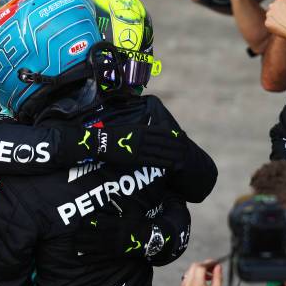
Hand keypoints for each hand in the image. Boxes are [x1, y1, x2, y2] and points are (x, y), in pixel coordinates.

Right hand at [65, 122, 188, 169]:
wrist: (99, 143)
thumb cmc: (111, 135)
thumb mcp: (128, 127)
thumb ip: (140, 125)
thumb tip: (147, 120)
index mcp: (142, 129)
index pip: (162, 131)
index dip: (173, 134)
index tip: (181, 136)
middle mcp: (143, 137)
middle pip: (165, 141)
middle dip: (176, 145)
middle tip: (186, 148)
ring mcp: (140, 148)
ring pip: (161, 151)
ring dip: (173, 154)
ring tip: (183, 157)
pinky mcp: (136, 158)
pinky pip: (154, 161)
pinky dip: (165, 163)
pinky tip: (171, 165)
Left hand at [74, 201, 154, 260]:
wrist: (149, 240)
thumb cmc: (139, 223)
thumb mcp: (133, 209)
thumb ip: (121, 201)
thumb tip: (111, 193)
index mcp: (115, 224)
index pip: (95, 222)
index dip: (85, 221)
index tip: (83, 220)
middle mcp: (110, 236)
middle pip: (88, 236)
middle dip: (79, 234)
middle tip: (76, 231)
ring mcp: (110, 247)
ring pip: (88, 247)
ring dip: (79, 245)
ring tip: (76, 242)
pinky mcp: (111, 256)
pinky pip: (95, 258)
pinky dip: (85, 257)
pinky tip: (80, 255)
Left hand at [178, 261, 222, 285]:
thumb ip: (218, 278)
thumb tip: (218, 268)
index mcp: (196, 284)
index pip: (201, 265)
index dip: (209, 262)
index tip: (215, 263)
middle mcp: (187, 285)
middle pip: (193, 267)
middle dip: (204, 265)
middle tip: (212, 269)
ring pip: (188, 273)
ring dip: (198, 272)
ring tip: (208, 278)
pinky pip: (185, 281)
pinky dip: (193, 279)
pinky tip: (200, 285)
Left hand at [265, 0, 285, 43]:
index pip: (278, 1)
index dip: (284, 8)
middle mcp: (272, 5)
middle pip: (272, 7)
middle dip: (277, 12)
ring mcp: (269, 14)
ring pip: (270, 15)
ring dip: (274, 18)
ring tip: (284, 23)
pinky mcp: (267, 23)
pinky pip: (268, 23)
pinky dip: (273, 26)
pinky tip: (281, 27)